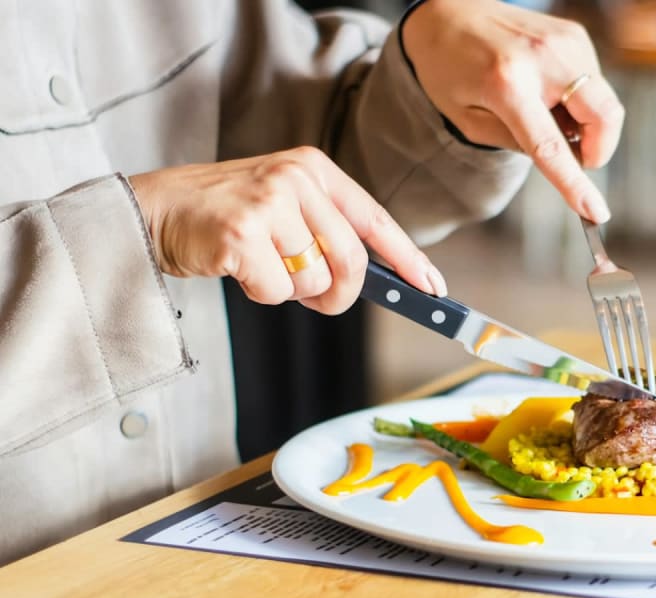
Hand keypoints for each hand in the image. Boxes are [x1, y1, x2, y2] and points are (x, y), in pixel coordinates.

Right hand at [128, 147, 445, 313]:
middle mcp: (296, 179)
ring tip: (263, 266)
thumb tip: (381, 279)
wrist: (154, 210)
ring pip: (315, 279)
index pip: (376, 220)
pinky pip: (278, 290)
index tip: (432, 289)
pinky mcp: (241, 233)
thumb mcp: (286, 207)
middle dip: (342, 293)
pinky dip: (263, 294)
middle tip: (321, 300)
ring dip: (293, 291)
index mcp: (314, 169)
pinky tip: (239, 268)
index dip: (408, 259)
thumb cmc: (226, 216)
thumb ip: (329, 232)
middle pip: (352, 260)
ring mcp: (268, 203)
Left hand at [402, 0, 622, 222]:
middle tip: (577, 157)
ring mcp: (564, 40)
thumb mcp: (468, 120)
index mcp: (506, 84)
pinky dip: (580, 100)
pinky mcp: (574, 34)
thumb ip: (516, 144)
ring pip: (603, 103)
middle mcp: (542, 56)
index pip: (551, 145)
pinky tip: (548, 91)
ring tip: (544, 111)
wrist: (445, 12)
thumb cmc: (449, 70)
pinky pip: (595, 82)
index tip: (596, 213)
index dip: (576, 183)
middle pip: (604, 116)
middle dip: (600, 149)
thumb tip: (568, 157)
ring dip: (584, 122)